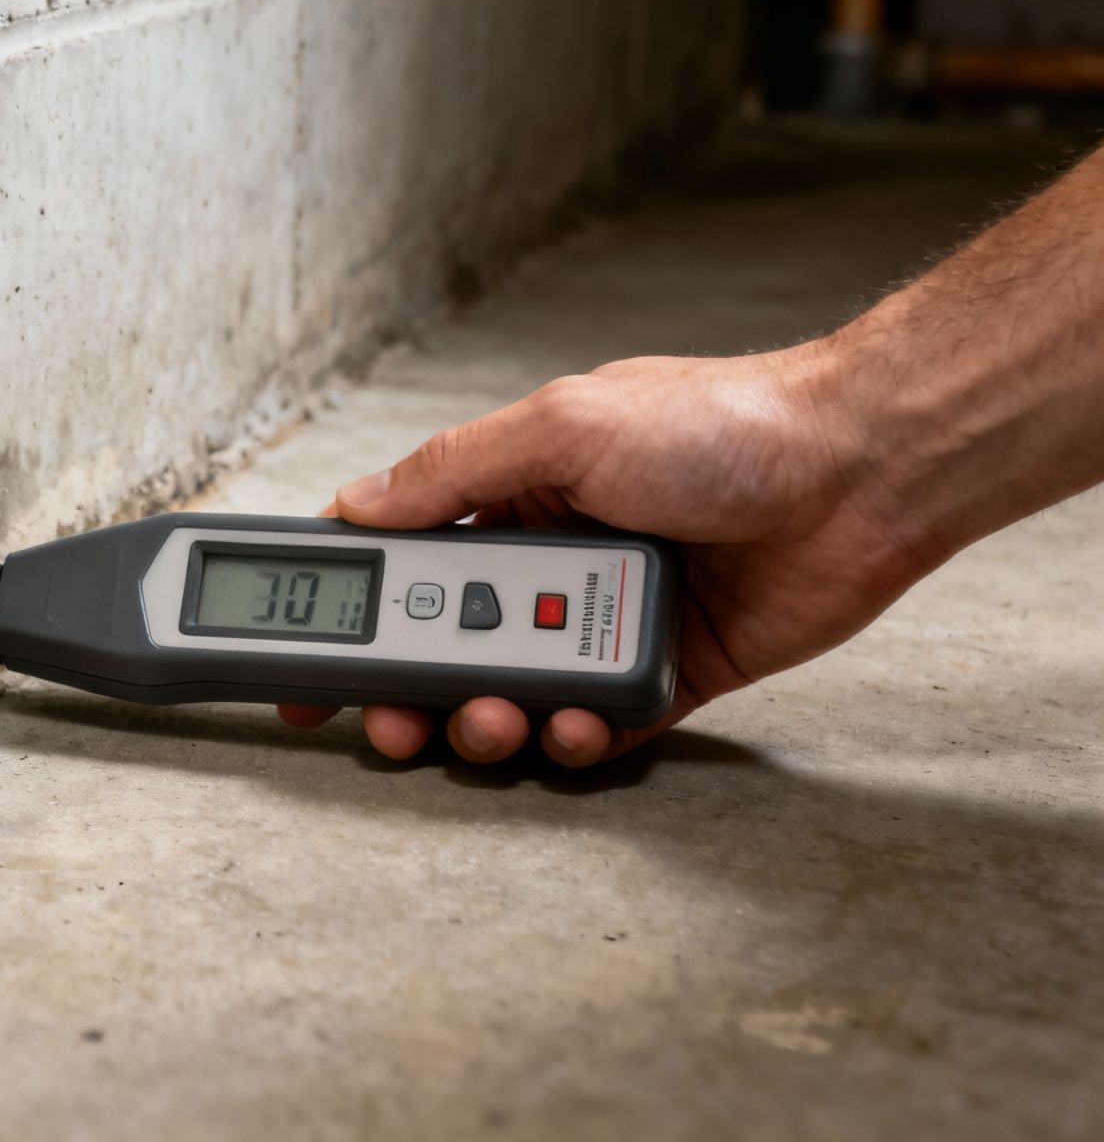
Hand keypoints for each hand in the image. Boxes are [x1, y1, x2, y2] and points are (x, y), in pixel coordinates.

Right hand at [280, 342, 930, 765]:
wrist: (862, 472)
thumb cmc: (721, 425)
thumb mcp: (563, 425)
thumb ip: (456, 469)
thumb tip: (359, 504)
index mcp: (514, 499)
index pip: (405, 560)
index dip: (349, 613)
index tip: (305, 667)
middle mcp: (551, 565)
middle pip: (447, 647)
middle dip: (410, 691)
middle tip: (391, 721)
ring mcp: (604, 624)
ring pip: (512, 697)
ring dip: (488, 721)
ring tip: (500, 717)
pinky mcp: (662, 677)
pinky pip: (594, 731)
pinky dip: (569, 741)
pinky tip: (569, 726)